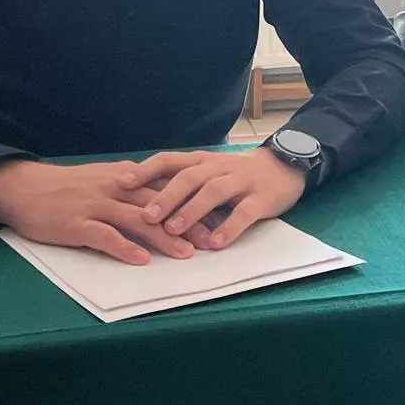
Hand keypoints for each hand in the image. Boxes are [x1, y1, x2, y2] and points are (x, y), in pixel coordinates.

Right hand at [0, 158, 195, 265]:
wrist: (23, 187)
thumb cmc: (66, 187)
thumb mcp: (104, 178)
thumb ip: (132, 186)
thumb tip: (163, 195)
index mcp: (125, 177)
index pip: (167, 188)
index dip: (192, 203)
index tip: (216, 217)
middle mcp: (115, 188)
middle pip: (159, 205)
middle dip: (188, 224)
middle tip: (212, 241)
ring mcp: (95, 205)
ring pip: (137, 220)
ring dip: (163, 238)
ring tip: (186, 255)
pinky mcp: (76, 223)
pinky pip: (104, 236)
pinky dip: (124, 248)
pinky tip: (141, 261)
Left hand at [134, 145, 307, 251]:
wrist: (283, 167)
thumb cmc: (235, 174)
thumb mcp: (207, 171)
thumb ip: (180, 180)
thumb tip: (137, 195)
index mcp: (201, 161)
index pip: (169, 160)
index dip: (145, 170)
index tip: (121, 183)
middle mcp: (218, 167)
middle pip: (189, 177)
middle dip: (166, 196)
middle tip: (146, 216)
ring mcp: (241, 181)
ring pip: (214, 191)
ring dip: (192, 211)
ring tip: (174, 230)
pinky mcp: (262, 198)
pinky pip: (244, 212)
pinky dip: (229, 228)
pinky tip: (215, 244)